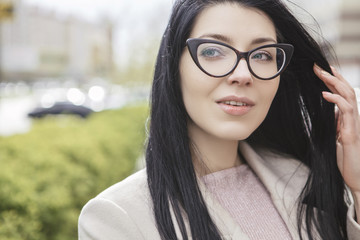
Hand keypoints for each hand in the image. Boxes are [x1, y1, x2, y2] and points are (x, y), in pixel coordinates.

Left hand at [314, 64, 359, 222]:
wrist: (355, 177)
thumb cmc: (344, 158)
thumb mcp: (334, 137)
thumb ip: (333, 124)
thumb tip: (327, 113)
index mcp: (346, 118)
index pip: (341, 93)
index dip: (332, 80)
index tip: (320, 70)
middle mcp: (352, 118)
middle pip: (346, 90)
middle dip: (332, 76)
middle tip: (318, 66)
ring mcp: (353, 124)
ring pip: (348, 96)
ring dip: (335, 83)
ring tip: (322, 74)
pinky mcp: (351, 133)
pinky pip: (346, 111)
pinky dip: (336, 100)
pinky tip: (325, 94)